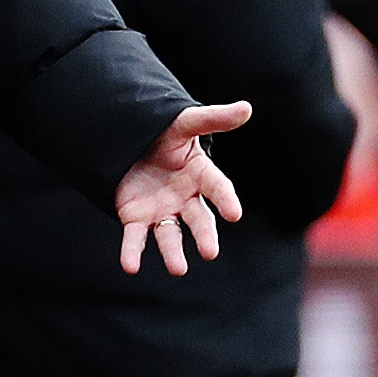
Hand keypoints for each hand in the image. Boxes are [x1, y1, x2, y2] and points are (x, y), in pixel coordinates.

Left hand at [115, 102, 250, 274]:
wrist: (132, 142)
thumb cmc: (165, 133)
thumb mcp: (185, 122)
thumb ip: (214, 119)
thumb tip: (247, 107)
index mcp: (200, 174)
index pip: (217, 188)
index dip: (225, 200)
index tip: (234, 214)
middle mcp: (185, 198)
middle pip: (198, 219)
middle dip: (204, 235)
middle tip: (210, 252)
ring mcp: (161, 211)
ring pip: (169, 235)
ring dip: (173, 253)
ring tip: (178, 269)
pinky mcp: (136, 219)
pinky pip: (135, 238)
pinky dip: (132, 252)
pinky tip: (130, 266)